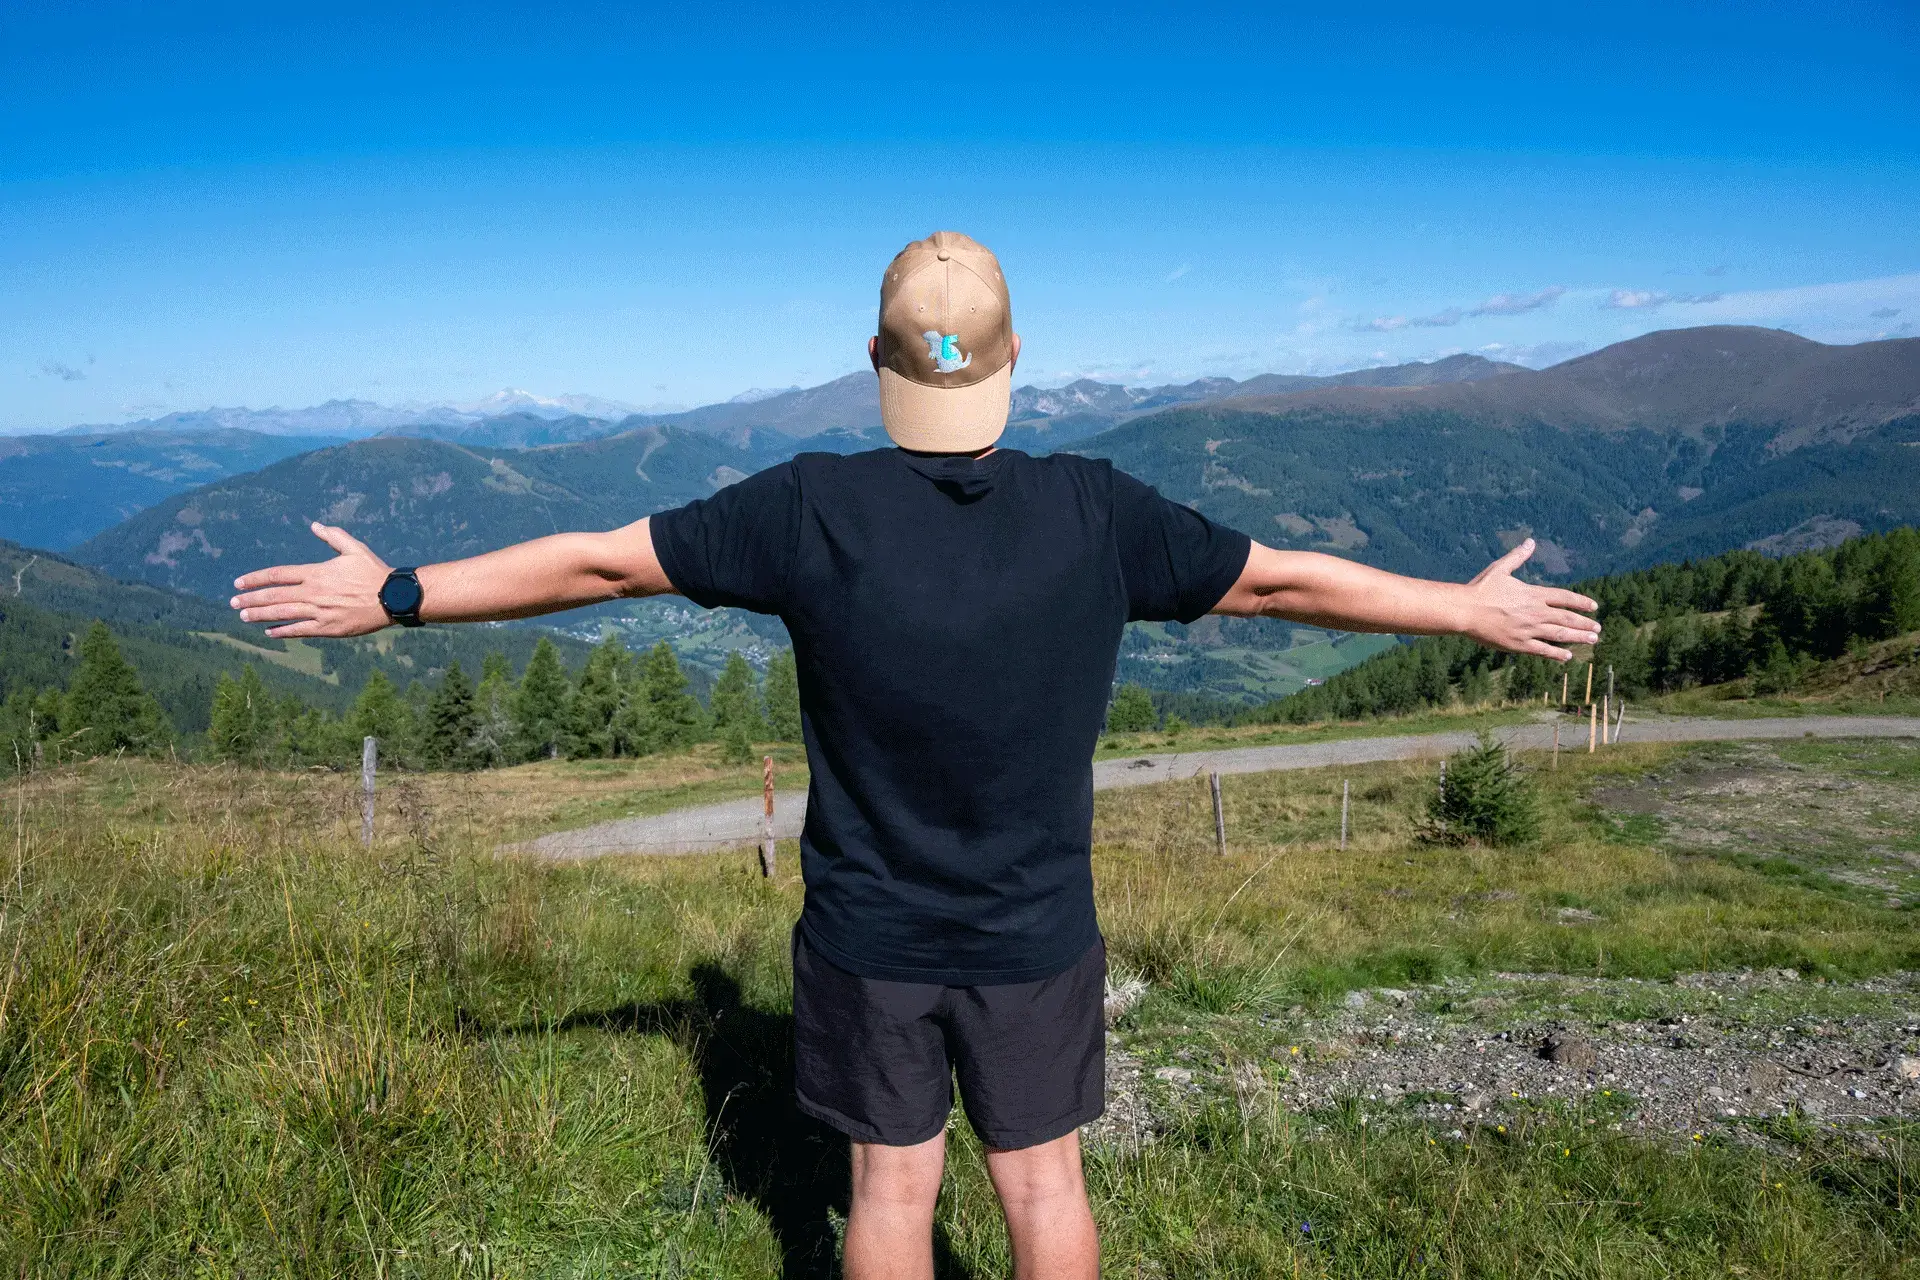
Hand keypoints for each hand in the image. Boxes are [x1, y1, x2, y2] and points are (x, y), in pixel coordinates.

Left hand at [230, 522, 393, 637]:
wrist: (392, 597)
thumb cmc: (373, 571)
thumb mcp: (354, 548)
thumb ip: (333, 536)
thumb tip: (314, 525)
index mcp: (317, 573)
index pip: (278, 575)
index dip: (256, 579)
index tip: (239, 583)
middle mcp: (314, 593)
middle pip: (274, 596)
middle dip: (251, 599)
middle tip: (233, 602)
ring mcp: (320, 612)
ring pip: (283, 613)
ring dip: (260, 615)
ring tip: (243, 616)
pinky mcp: (328, 628)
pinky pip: (300, 630)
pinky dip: (283, 631)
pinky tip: (269, 632)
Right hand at [1460, 538, 1600, 660]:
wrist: (1465, 610)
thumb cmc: (1480, 588)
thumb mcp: (1500, 569)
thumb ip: (1518, 557)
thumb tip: (1530, 542)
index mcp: (1533, 594)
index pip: (1564, 598)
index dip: (1580, 602)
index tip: (1593, 607)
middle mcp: (1535, 613)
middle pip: (1567, 618)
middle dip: (1584, 623)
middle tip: (1597, 629)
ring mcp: (1528, 630)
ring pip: (1560, 634)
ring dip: (1578, 637)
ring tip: (1592, 640)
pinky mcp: (1519, 644)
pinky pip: (1543, 650)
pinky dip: (1557, 653)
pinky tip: (1567, 656)